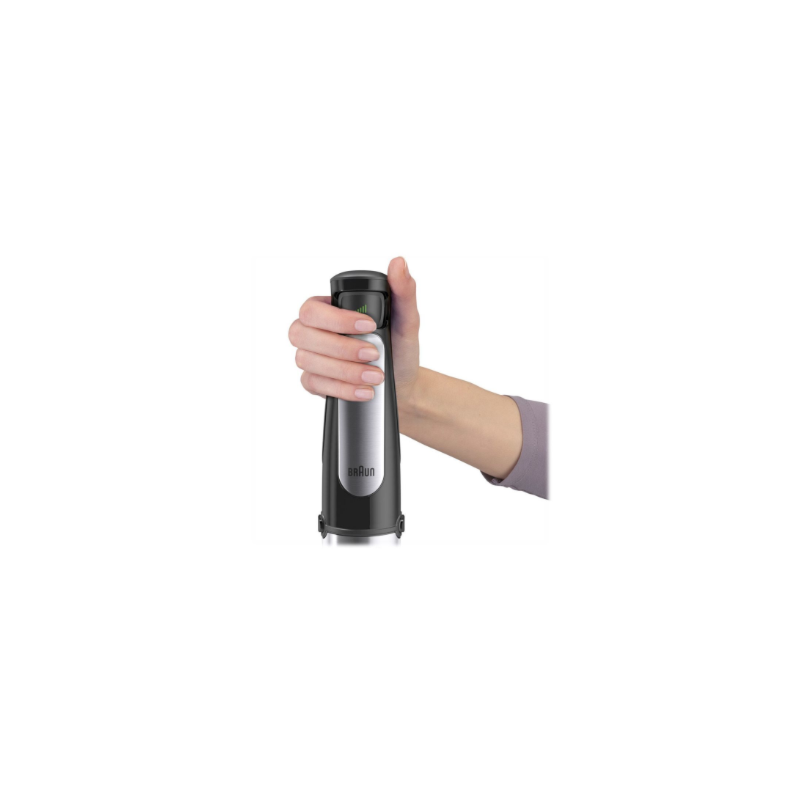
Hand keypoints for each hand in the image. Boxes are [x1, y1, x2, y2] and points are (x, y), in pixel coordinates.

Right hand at [289, 257, 420, 403]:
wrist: (402, 383)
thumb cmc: (399, 348)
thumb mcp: (406, 320)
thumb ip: (403, 291)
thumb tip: (399, 263)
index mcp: (328, 309)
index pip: (313, 308)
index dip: (337, 318)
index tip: (369, 325)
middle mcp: (313, 331)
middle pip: (302, 334)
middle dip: (340, 347)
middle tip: (373, 353)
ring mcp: (310, 357)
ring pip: (308, 361)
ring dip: (344, 371)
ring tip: (376, 376)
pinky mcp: (313, 382)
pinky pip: (315, 384)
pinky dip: (342, 389)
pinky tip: (364, 390)